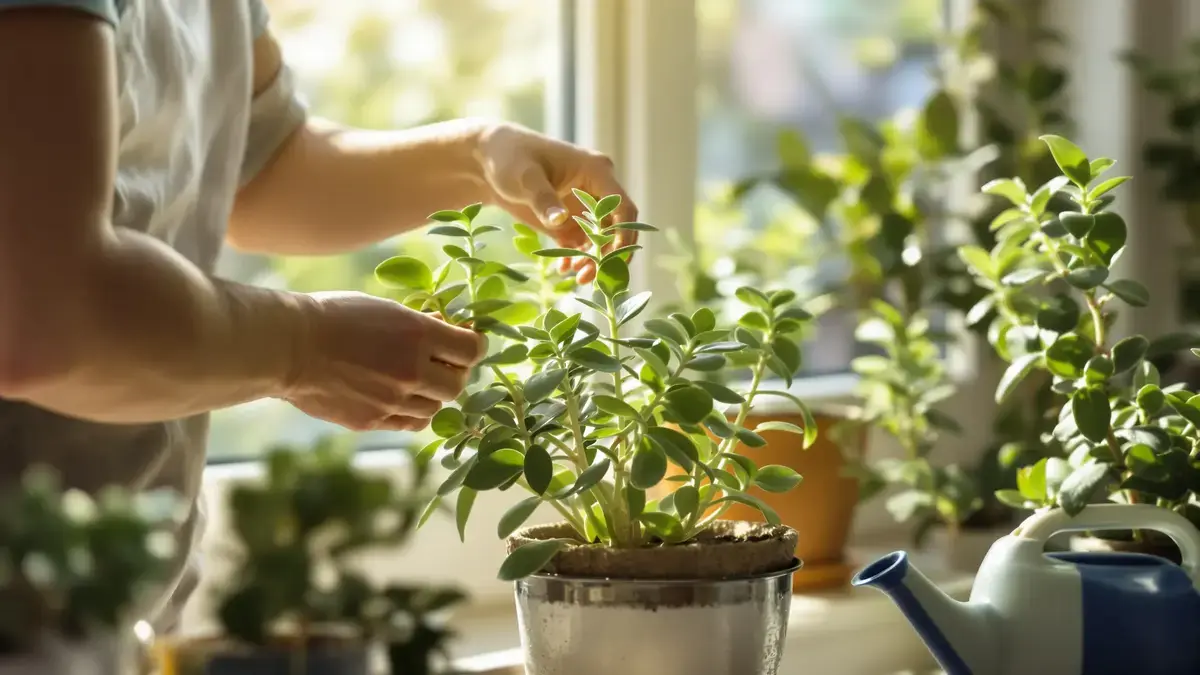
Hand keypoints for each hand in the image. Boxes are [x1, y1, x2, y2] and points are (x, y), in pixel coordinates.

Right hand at [285, 291, 483, 431]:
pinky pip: (409, 423)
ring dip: (432, 395)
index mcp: (418, 335)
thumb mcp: (383, 309)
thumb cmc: (333, 317)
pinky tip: (401, 399)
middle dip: (454, 373)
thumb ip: (418, 324)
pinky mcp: (373, 421)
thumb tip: (443, 329)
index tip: (465, 343)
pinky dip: (412, 412)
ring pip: (435, 408)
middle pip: (457, 385)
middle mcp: (412, 371)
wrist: (288, 347)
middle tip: (442, 364)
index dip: (473, 346)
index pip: (471, 350)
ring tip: (415, 381)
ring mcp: (392, 400)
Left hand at [476, 122, 639, 282]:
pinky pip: (581, 246)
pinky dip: (576, 259)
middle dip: (608, 255)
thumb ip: (544, 200)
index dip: (624, 234)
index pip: (622, 207)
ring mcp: (582, 208)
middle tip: (590, 277)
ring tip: (578, 279)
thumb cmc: (509, 157)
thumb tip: (560, 220)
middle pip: (615, 228)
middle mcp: (595, 190)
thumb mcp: (525, 177)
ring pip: (600, 241)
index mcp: (595, 171)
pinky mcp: (567, 221)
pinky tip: (563, 269)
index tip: (613, 260)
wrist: (488, 160)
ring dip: (594, 261)